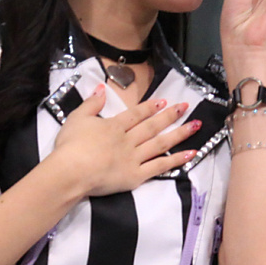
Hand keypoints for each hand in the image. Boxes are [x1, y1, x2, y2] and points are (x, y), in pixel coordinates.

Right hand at [53, 85, 198, 195]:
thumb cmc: (70, 146)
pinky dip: (176, 160)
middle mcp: (128, 140)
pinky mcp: (135, 176)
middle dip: (170, 115)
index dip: (150, 107)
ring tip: (195, 125)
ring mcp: (134, 158)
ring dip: (179, 134)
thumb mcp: (76, 118)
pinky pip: (159, 166)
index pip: (136, 114)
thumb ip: (91, 103)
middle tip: (185, 106)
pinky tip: (190, 154)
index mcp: (114, 126)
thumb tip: (102, 88)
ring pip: (160, 143)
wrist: (71, 171)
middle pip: (152, 126)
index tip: (164, 101)